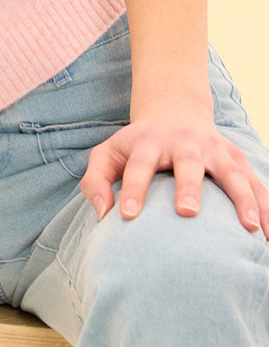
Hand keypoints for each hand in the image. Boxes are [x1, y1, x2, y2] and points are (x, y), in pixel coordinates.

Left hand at [80, 99, 268, 234]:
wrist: (174, 111)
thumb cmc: (137, 144)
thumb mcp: (108, 153)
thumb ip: (95, 181)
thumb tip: (102, 214)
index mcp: (150, 142)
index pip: (139, 166)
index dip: (133, 189)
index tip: (128, 215)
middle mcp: (184, 144)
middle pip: (187, 164)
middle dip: (188, 187)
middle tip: (187, 212)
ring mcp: (215, 150)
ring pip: (232, 173)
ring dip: (242, 199)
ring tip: (250, 228)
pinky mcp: (237, 159)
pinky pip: (255, 184)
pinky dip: (265, 207)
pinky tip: (268, 235)